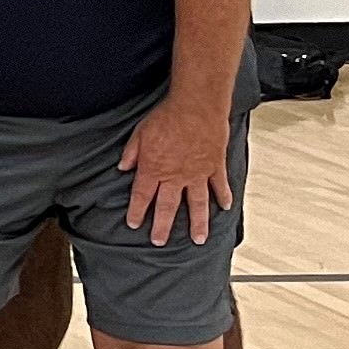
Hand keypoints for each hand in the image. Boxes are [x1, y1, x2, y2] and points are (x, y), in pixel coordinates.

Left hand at [119, 94, 236, 247]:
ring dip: (197, 223)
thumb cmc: (167, 116)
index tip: (134, 224)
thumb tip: (123, 167)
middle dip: (163, 226)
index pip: (142, 196)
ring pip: (197, 204)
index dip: (137, 212)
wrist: (195, 107)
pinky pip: (220, 185)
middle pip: (167, 207)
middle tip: (160, 241)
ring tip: (198, 239)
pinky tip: (225, 207)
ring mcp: (197, 173)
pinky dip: (223, 197)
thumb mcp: (139, 133)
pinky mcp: (214, 166)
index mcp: (154, 169)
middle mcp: (175, 176)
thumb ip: (131, 153)